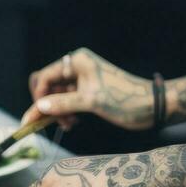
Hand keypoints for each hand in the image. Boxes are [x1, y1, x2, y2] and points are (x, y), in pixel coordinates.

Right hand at [23, 48, 153, 131]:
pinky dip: (66, 112)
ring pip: (58, 95)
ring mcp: (83, 79)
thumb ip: (63, 104)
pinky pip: (68, 100)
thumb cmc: (124, 99)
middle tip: (51, 124)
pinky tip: (72, 122)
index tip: (34, 118)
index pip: (45, 77)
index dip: (38, 97)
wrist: (151, 105)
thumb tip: (38, 108)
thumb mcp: (91, 101)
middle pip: (49, 86)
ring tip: (68, 124)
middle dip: (48, 106)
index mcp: (77, 61)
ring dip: (58, 111)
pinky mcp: (89, 91)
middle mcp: (78, 67)